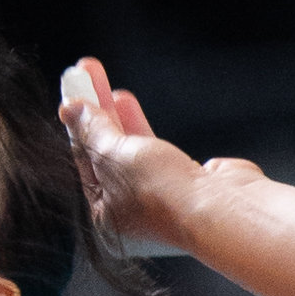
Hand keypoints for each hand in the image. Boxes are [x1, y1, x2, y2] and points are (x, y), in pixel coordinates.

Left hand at [58, 56, 244, 254]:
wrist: (223, 208)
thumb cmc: (162, 194)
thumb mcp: (114, 156)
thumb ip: (92, 130)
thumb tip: (71, 110)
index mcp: (104, 221)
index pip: (83, 164)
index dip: (76, 124)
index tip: (72, 91)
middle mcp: (131, 214)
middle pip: (105, 155)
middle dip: (96, 113)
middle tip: (86, 74)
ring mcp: (161, 199)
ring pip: (129, 150)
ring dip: (116, 116)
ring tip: (106, 85)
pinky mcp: (186, 183)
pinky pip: (154, 150)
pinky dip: (139, 126)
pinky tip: (127, 104)